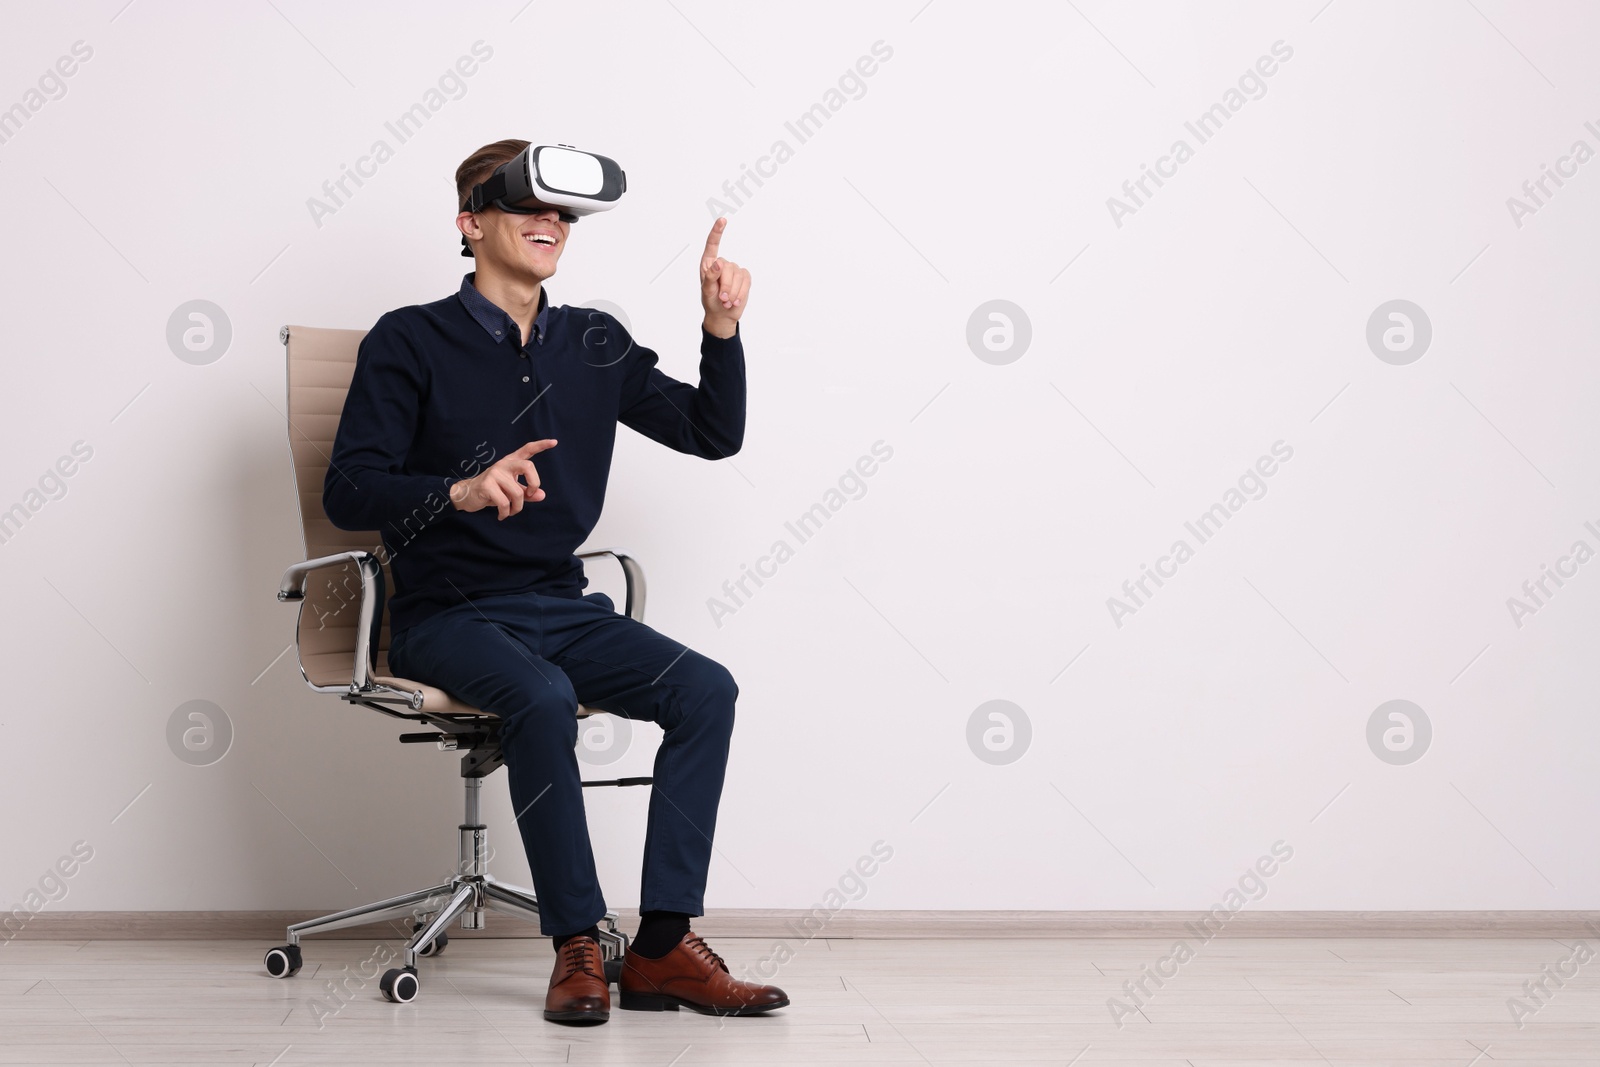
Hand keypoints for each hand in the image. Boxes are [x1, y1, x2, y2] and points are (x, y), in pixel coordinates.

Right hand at [449, 439, 556, 519]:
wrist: (467, 495)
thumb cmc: (492, 491)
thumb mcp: (511, 491)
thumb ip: (527, 492)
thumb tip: (542, 495)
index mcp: (511, 462)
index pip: (527, 450)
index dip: (541, 445)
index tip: (554, 442)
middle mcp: (503, 464)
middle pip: (528, 466)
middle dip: (534, 483)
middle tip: (528, 494)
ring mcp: (494, 473)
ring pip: (517, 493)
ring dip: (517, 508)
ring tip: (511, 512)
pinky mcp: (487, 485)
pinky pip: (504, 503)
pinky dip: (506, 513)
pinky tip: (502, 515)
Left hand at [699, 216, 749, 337]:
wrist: (723, 314)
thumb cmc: (710, 301)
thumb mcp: (706, 291)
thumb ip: (710, 277)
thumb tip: (718, 263)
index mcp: (708, 264)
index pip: (712, 245)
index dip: (717, 232)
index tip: (722, 220)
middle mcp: (722, 264)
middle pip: (727, 267)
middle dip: (725, 286)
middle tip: (721, 298)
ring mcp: (734, 270)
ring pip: (737, 275)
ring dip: (732, 292)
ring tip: (727, 301)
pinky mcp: (744, 277)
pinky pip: (745, 281)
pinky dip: (740, 293)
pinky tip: (735, 301)